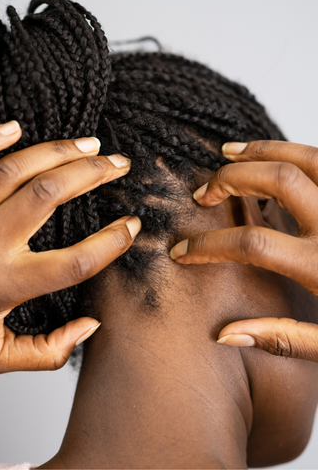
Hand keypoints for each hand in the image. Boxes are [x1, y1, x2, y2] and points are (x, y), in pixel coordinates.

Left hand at [0, 121, 139, 371]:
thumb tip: (91, 326)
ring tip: (87, 144)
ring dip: (56, 151)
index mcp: (2, 286)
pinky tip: (15, 127)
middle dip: (93, 174)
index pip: (74, 262)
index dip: (111, 243)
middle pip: (50, 196)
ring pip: (13, 171)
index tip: (131, 225)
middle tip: (118, 164)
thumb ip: (49, 352)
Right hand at [169, 140, 317, 361]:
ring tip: (228, 152)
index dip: (208, 246)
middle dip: (231, 179)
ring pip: (306, 157)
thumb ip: (284, 338)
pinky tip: (275, 155)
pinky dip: (297, 151)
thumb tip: (224, 334)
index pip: (251, 243)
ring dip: (261, 150)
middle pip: (277, 180)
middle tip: (204, 193)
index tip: (182, 252)